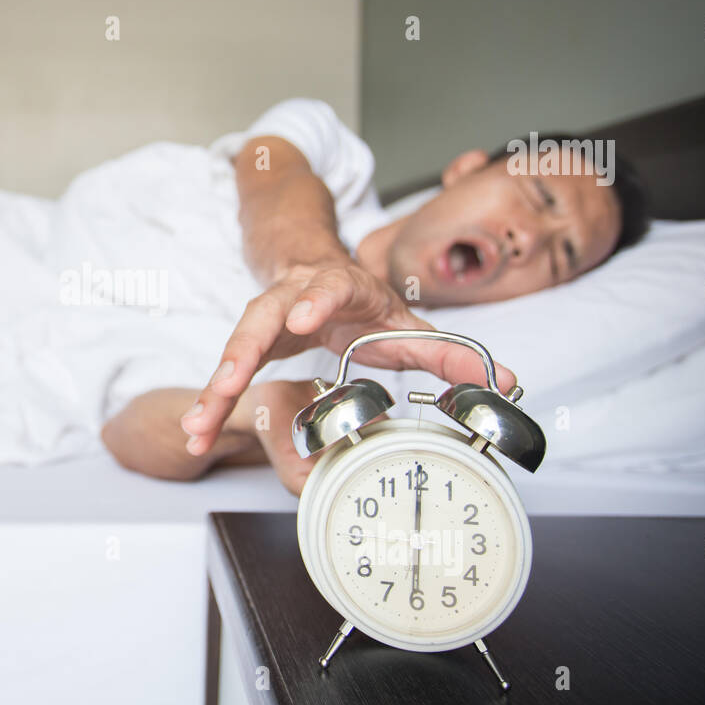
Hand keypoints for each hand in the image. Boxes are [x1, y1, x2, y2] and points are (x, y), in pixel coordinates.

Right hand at [181, 259, 516, 456]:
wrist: (314, 273)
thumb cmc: (361, 303)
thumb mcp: (408, 323)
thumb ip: (452, 353)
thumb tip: (506, 383)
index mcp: (338, 286)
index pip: (326, 285)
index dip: (312, 300)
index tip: (300, 318)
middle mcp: (292, 296)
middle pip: (261, 316)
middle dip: (241, 350)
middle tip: (226, 381)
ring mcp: (264, 317)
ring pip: (234, 346)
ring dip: (215, 385)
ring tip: (199, 423)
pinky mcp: (247, 342)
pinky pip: (226, 372)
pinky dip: (210, 402)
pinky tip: (197, 432)